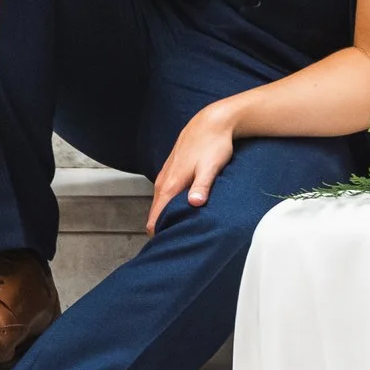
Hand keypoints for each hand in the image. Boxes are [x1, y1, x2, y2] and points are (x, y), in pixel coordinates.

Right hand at [150, 104, 238, 233]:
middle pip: (157, 212)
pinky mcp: (173, 170)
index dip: (159, 234)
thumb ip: (202, 186)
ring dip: (168, 215)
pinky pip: (167, 193)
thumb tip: (194, 204)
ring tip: (181, 230)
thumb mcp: (211, 168)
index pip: (156, 217)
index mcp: (170, 185)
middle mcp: (164, 181)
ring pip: (162, 202)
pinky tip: (184, 209)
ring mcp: (167, 174)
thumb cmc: (213, 145)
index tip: (166, 247)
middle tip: (177, 243)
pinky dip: (172, 204)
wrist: (212, 122)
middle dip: (164, 228)